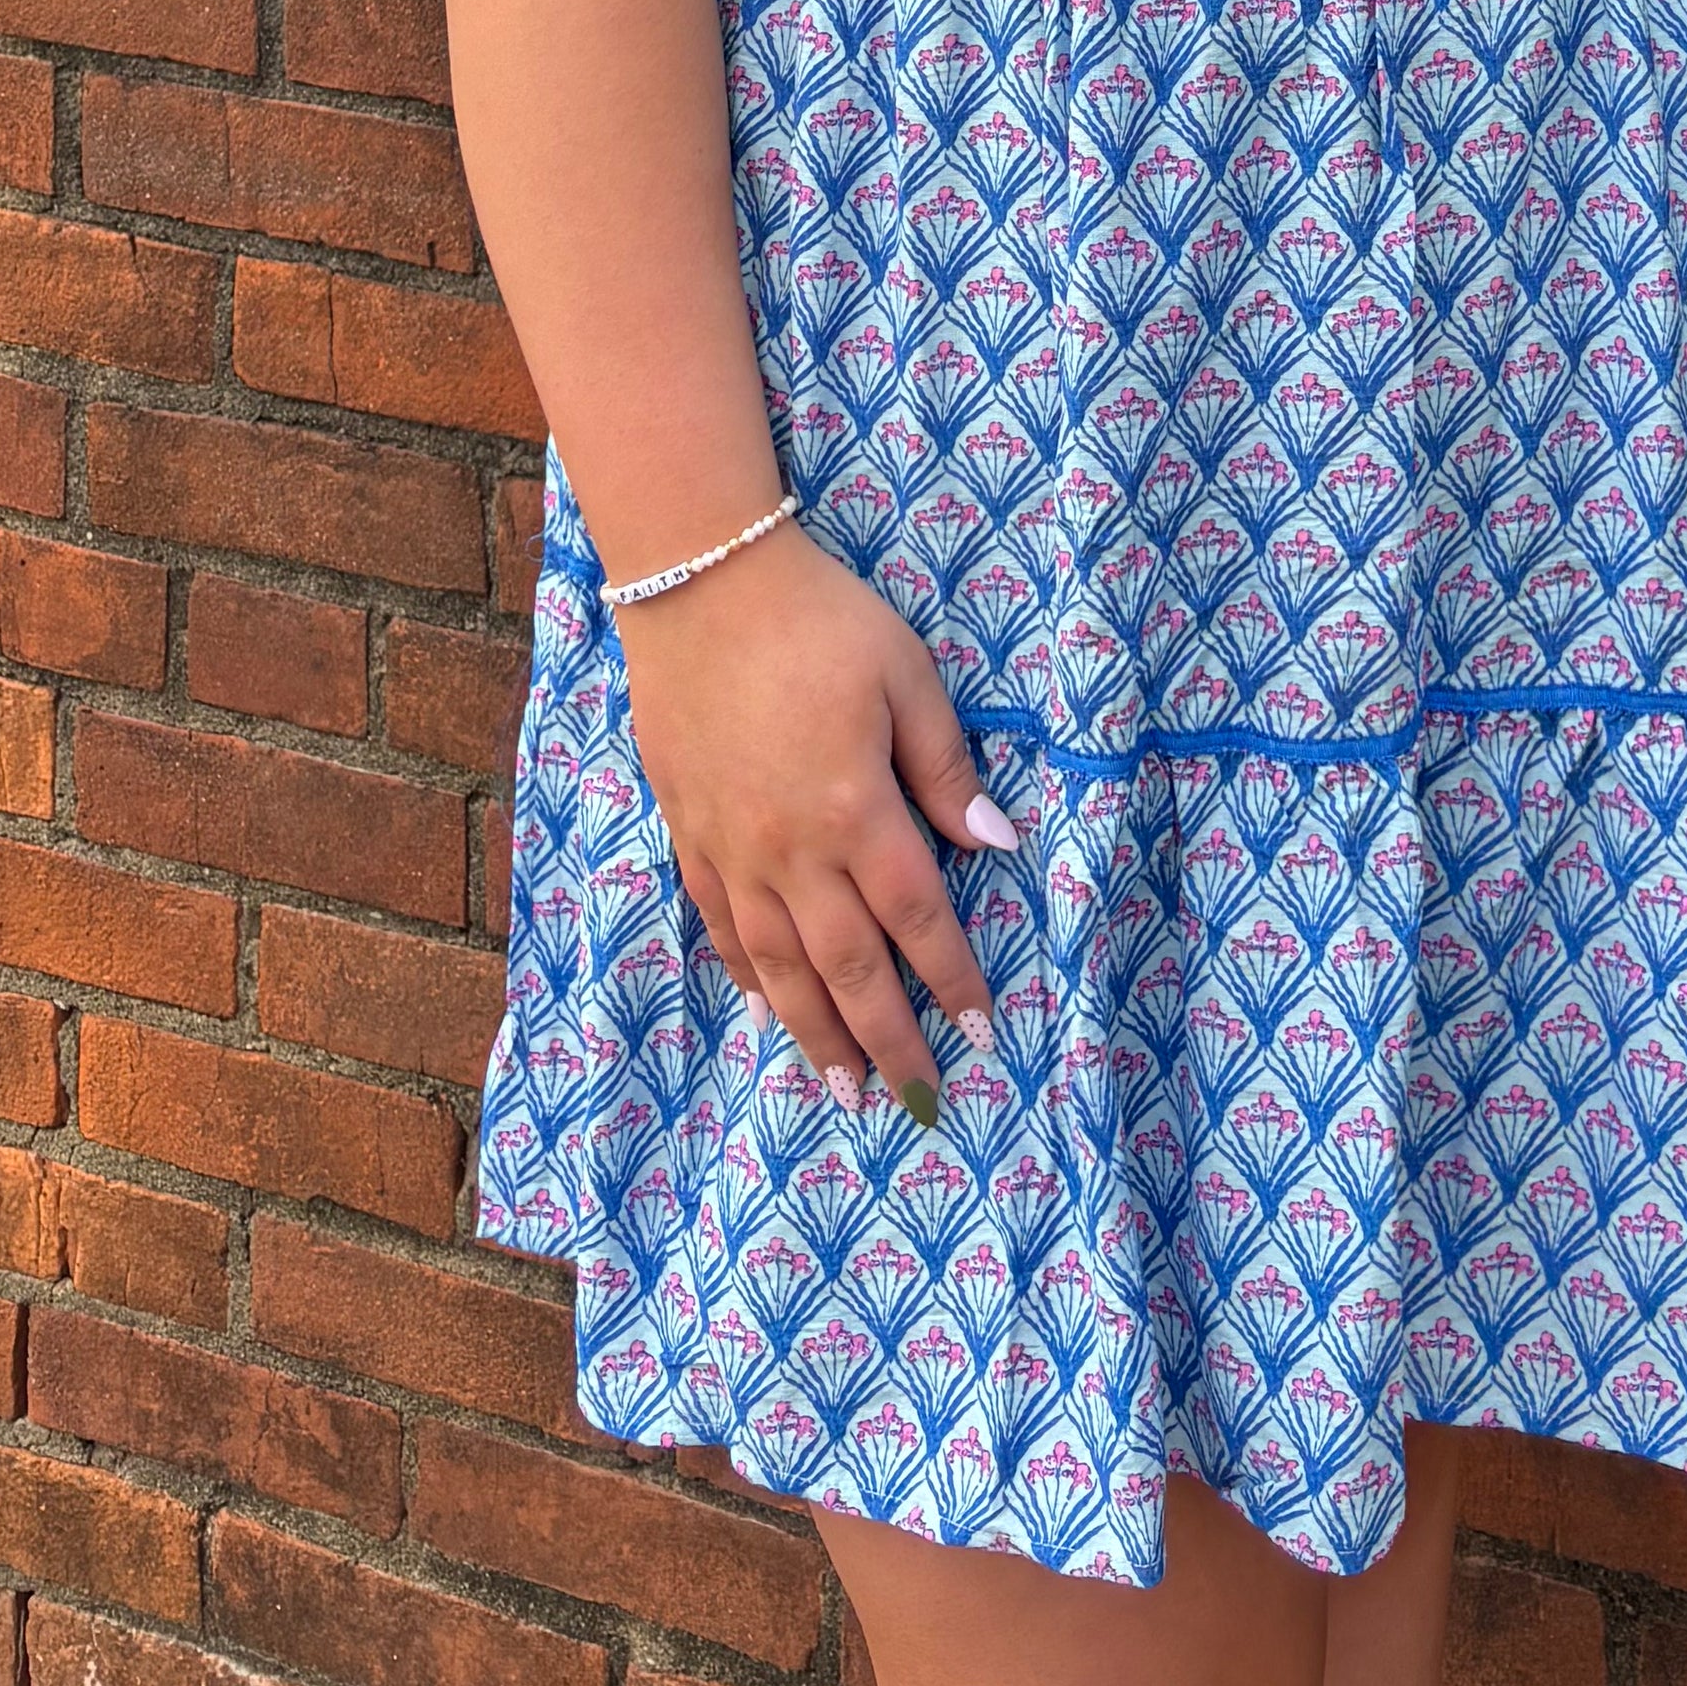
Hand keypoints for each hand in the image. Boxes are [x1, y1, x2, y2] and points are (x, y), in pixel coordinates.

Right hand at [612, 522, 1018, 1125]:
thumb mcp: (906, 675)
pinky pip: (723, 927)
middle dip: (889, 1038)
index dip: (951, 978)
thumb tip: (995, 842)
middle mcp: (792, 849)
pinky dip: (750, 979)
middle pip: (849, 966)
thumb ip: (946, 766)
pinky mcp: (691, 835)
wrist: (700, 586)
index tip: (980, 1031)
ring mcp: (733, 849)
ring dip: (817, 1034)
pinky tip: (771, 1012)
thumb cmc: (820, 621)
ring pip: (780, 966)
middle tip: (919, 1099)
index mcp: (855, 810)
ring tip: (847, 1090)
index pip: (916, 917)